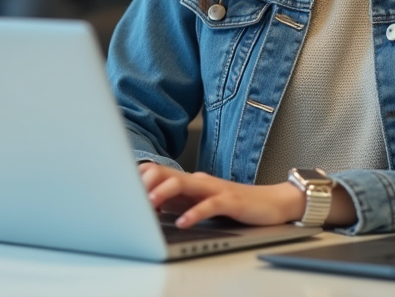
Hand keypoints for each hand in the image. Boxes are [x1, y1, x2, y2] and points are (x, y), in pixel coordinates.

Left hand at [139, 163, 304, 228]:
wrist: (271, 203)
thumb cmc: (233, 203)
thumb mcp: (199, 202)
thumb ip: (176, 202)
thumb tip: (147, 207)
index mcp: (189, 181)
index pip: (158, 172)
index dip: (139, 180)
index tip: (123, 193)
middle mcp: (199, 181)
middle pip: (167, 173)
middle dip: (146, 184)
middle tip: (130, 198)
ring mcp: (215, 189)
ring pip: (185, 184)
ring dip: (165, 193)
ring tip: (151, 204)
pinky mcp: (231, 200)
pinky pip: (210, 205)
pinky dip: (195, 213)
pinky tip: (185, 222)